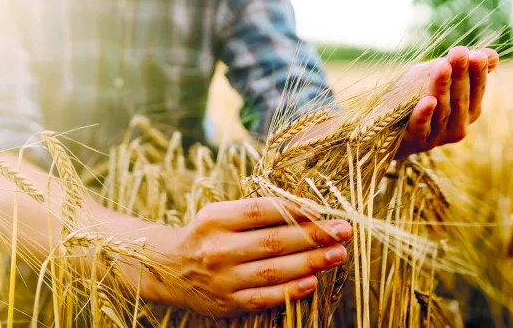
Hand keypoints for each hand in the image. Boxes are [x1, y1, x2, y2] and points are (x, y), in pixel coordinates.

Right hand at [142, 198, 352, 318]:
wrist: (169, 269)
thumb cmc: (207, 234)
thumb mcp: (222, 214)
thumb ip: (258, 212)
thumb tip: (309, 210)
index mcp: (216, 219)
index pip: (261, 211)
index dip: (295, 209)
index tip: (325, 210)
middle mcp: (217, 249)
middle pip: (273, 241)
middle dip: (314, 236)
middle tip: (344, 231)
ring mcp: (222, 278)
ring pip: (273, 271)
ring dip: (311, 262)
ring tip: (338, 254)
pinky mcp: (227, 302)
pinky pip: (264, 297)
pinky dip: (291, 291)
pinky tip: (314, 282)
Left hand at [396, 46, 498, 157]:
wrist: (386, 125)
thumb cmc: (416, 95)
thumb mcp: (437, 76)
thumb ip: (460, 67)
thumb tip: (493, 55)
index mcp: (469, 109)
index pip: (478, 89)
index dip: (478, 72)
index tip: (476, 54)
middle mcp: (459, 124)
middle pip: (461, 98)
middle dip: (460, 74)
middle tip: (459, 52)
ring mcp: (438, 135)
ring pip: (442, 110)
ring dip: (442, 88)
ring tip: (443, 66)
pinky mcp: (417, 141)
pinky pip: (422, 127)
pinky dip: (425, 114)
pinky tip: (428, 100)